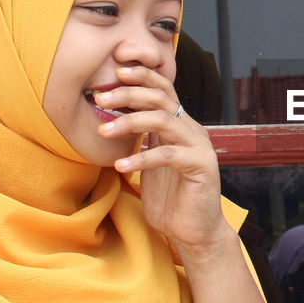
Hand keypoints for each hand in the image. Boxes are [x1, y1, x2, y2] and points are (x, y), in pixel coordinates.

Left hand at [96, 65, 231, 261]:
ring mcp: (199, 147)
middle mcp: (192, 130)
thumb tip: (113, 118)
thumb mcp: (151, 162)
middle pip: (162, 98)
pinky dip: (141, 158)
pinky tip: (120, 165)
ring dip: (129, 122)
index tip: (115, 71)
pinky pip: (168, 155)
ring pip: (164, 120)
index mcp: (180, 126)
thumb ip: (143, 139)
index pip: (165, 89)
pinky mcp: (201, 167)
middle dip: (129, 93)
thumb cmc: (170, 199)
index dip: (142, 76)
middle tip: (101, 96)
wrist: (194, 231)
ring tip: (103, 131)